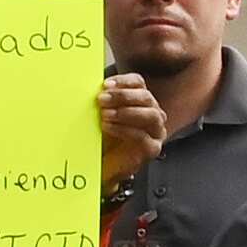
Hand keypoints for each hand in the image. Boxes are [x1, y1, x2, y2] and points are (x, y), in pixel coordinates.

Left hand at [99, 73, 168, 189]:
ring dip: (126, 112)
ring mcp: (155, 131)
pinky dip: (124, 129)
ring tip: (105, 114)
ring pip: (151, 115)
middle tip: (102, 99)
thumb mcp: (99, 115)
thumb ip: (100, 101)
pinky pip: (142, 136)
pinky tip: (108, 127)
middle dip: (122, 96)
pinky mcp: (152, 148)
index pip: (138, 83)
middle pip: (145, 97)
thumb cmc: (102, 138)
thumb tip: (91, 87)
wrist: (102, 165)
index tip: (105, 84)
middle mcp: (152, 113)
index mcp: (140, 101)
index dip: (124, 81)